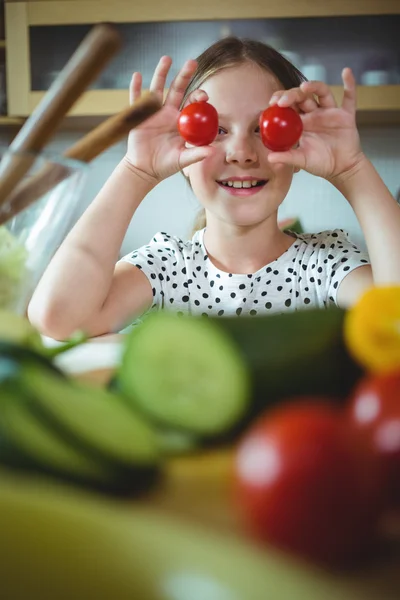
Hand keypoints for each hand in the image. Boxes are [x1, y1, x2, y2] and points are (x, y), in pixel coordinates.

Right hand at [125, 56, 214, 183]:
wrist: (145, 170)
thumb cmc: (166, 165)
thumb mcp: (183, 160)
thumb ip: (197, 154)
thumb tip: (213, 151)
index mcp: (182, 121)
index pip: (192, 104)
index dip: (198, 97)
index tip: (204, 96)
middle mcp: (169, 113)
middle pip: (177, 90)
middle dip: (184, 76)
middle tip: (192, 62)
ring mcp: (154, 112)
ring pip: (158, 89)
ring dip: (161, 74)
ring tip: (167, 58)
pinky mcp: (139, 116)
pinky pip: (136, 99)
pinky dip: (136, 88)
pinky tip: (137, 75)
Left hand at [267, 69, 363, 180]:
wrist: (342, 169)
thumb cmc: (320, 163)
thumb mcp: (302, 160)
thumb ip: (287, 157)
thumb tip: (270, 158)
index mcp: (301, 122)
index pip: (289, 106)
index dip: (280, 101)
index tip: (272, 103)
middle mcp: (315, 114)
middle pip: (303, 96)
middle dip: (292, 95)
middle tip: (282, 100)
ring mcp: (330, 112)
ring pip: (322, 92)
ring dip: (314, 86)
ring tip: (305, 87)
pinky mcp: (346, 115)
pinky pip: (349, 97)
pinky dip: (349, 84)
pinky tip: (346, 72)